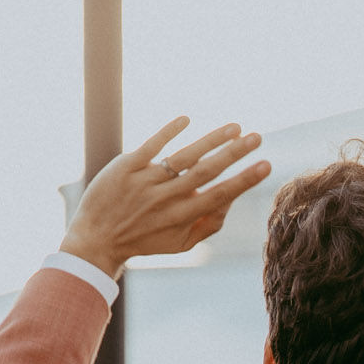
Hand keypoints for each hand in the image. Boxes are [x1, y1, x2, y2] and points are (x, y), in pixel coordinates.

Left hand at [60, 117, 271, 278]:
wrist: (98, 237)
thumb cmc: (145, 240)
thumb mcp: (180, 244)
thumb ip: (208, 224)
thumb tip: (230, 200)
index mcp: (183, 218)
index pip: (220, 195)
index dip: (244, 181)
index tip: (265, 165)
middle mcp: (167, 198)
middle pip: (207, 171)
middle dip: (234, 153)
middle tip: (257, 138)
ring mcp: (146, 180)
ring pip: (184, 156)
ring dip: (212, 139)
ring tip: (235, 127)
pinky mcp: (127, 166)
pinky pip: (152, 145)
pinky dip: (170, 131)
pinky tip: (187, 120)